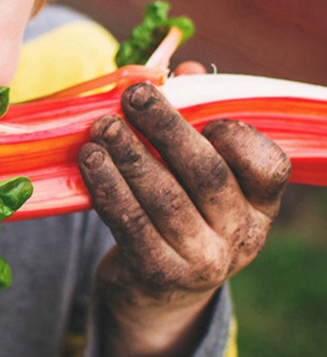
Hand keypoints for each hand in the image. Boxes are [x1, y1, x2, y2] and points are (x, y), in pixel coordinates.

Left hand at [77, 82, 289, 356]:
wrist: (156, 291)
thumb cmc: (177, 211)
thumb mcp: (194, 173)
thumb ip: (196, 117)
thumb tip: (186, 66)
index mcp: (259, 203)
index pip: (267, 166)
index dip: (237, 136)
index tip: (199, 108)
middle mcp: (240, 234)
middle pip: (206, 174)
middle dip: (166, 128)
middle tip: (132, 96)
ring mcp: (202, 260)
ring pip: (164, 198)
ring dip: (128, 156)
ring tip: (101, 126)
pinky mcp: (159, 274)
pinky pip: (131, 225)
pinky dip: (108, 189)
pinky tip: (89, 161)